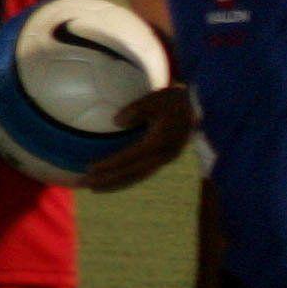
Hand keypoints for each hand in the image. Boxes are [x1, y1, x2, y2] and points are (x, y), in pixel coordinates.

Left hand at [81, 82, 196, 192]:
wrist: (201, 106)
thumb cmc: (176, 99)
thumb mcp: (156, 99)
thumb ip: (136, 109)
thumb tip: (116, 121)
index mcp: (159, 143)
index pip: (129, 158)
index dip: (109, 165)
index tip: (90, 169)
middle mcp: (162, 157)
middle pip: (131, 174)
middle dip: (107, 181)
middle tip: (85, 185)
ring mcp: (165, 160)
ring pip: (136, 177)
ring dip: (115, 184)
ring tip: (94, 188)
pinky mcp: (165, 159)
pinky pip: (142, 173)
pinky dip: (125, 178)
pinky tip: (112, 179)